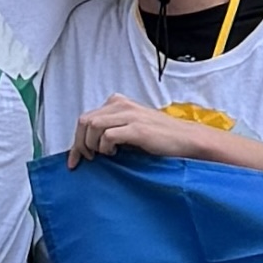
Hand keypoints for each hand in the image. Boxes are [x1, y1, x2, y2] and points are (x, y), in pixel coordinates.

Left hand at [72, 97, 220, 164]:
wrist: (187, 140)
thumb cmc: (161, 138)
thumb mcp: (132, 127)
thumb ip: (113, 129)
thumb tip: (89, 146)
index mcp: (118, 103)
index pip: (87, 117)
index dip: (76, 140)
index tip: (75, 159)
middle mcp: (122, 105)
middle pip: (85, 121)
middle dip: (80, 144)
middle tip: (87, 160)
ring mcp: (130, 115)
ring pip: (93, 126)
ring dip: (92, 145)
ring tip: (103, 155)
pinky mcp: (137, 129)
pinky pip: (108, 135)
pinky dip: (105, 147)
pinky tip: (114, 154)